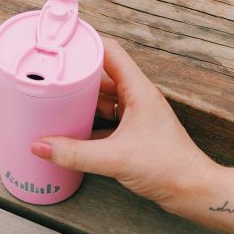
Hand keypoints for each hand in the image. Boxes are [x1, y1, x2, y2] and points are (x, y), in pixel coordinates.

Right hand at [30, 36, 214, 209]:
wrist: (193, 191)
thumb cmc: (168, 168)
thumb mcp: (114, 158)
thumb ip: (75, 153)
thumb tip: (40, 145)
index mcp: (139, 90)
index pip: (110, 52)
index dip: (87, 43)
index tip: (62, 42)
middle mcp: (138, 98)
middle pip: (102, 74)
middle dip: (77, 74)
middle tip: (50, 75)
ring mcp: (137, 116)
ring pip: (103, 99)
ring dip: (82, 99)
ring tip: (55, 100)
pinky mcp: (134, 134)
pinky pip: (106, 120)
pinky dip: (89, 122)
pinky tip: (72, 130)